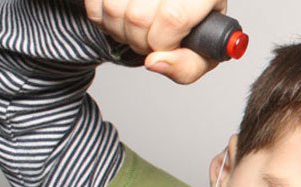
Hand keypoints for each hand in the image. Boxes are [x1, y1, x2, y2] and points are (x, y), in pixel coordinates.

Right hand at [84, 0, 226, 83]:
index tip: (166, 45)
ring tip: (139, 30)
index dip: (163, 42)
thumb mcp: (204, 52)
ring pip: (113, 8)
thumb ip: (187, 66)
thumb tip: (155, 62)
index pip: (173, 17)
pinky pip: (96, 1)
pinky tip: (123, 17)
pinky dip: (102, 16)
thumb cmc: (199, 26)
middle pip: (138, 16)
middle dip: (141, 42)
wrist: (188, 6)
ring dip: (120, 30)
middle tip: (153, 40)